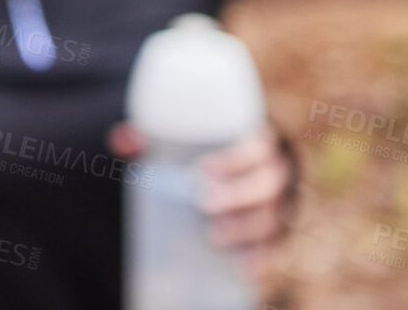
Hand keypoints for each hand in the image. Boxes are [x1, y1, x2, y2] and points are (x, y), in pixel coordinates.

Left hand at [109, 122, 291, 276]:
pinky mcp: (281, 227)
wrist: (226, 169)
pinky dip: (265, 256)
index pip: (255, 146)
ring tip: (215, 237)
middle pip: (269, 182)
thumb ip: (149, 138)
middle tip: (205, 204)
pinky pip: (280, 243)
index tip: (203, 170)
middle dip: (239, 194)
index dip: (234, 159)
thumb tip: (123, 143)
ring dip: (248, 228)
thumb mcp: (178, 139)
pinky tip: (245, 268)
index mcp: (258, 140)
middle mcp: (277, 170)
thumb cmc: (201, 150)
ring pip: (276, 214)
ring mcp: (284, 200)